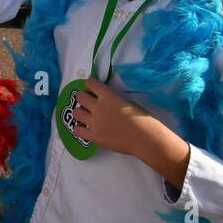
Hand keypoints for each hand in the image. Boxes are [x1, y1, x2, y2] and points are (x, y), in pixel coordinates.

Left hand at [72, 78, 190, 186]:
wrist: (147, 139)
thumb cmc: (143, 120)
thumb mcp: (128, 102)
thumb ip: (113, 100)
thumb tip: (104, 100)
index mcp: (109, 97)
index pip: (90, 83)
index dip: (91, 85)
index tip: (92, 88)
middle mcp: (98, 107)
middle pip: (79, 96)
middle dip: (83, 98)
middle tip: (89, 103)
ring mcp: (95, 122)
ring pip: (76, 112)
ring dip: (81, 113)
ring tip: (87, 117)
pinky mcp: (94, 136)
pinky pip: (77, 130)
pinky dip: (80, 129)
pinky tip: (86, 129)